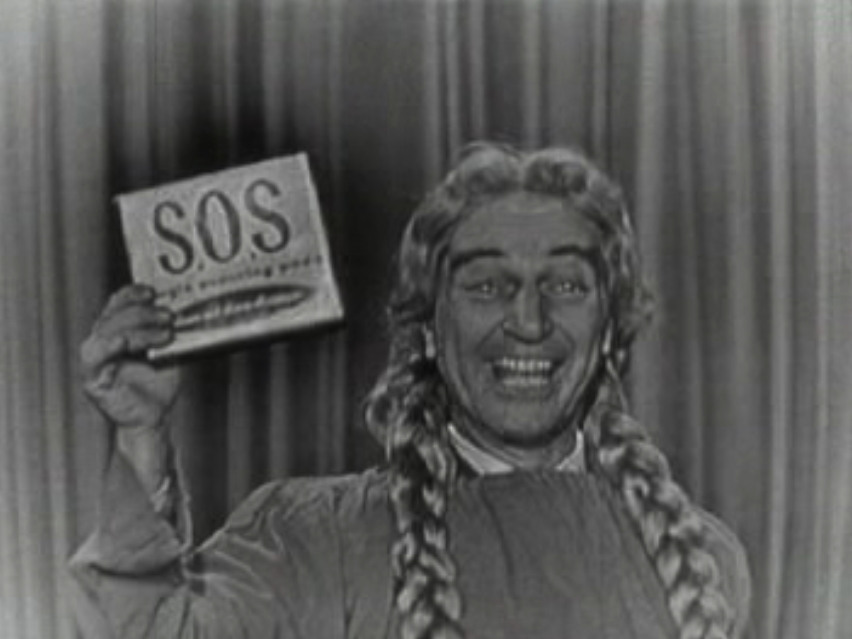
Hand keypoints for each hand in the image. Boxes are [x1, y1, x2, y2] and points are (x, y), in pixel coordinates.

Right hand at [81, 285, 180, 430]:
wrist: (154, 417)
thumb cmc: (159, 385)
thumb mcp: (170, 351)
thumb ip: (170, 331)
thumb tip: (186, 310)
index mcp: (118, 331)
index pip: (118, 303)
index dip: (132, 293)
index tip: (152, 291)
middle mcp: (103, 341)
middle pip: (115, 315)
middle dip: (144, 311)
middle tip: (169, 315)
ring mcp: (95, 359)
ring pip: (108, 331)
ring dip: (138, 328)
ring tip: (165, 333)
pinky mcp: (92, 378)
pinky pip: (95, 355)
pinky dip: (111, 345)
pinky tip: (127, 342)